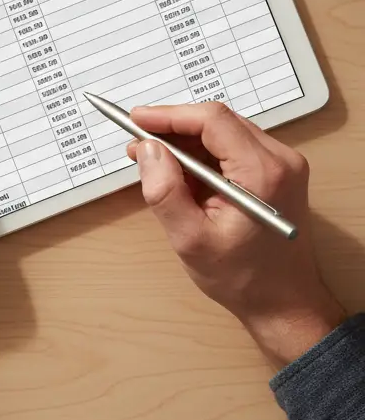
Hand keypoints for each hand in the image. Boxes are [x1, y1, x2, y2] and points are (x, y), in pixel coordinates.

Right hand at [127, 102, 343, 366]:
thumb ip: (165, 191)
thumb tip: (147, 149)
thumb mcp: (191, 239)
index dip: (169, 115)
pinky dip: (200, 154)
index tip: (136, 120)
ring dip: (184, 141)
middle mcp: (279, 160)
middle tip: (137, 143)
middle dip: (172, 127)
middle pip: (217, 121)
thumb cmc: (244, 278)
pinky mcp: (274, 173)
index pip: (212, 120)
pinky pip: (231, 148)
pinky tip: (177, 171)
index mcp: (263, 173)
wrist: (285, 303)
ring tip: (150, 159)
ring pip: (222, 132)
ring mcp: (280, 165)